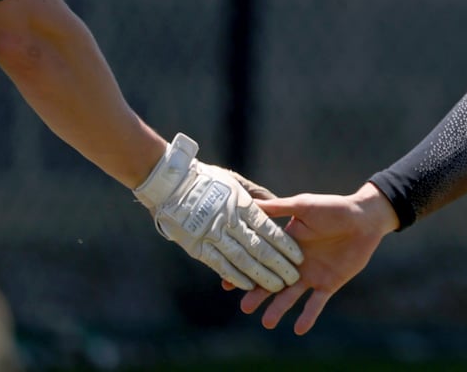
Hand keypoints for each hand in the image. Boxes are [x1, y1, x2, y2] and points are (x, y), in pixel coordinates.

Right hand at [134, 133, 304, 291]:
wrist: (168, 182)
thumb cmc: (205, 179)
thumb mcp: (235, 181)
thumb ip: (256, 194)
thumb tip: (275, 204)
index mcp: (241, 205)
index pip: (268, 229)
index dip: (284, 244)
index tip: (298, 256)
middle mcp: (230, 222)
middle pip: (259, 247)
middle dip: (278, 264)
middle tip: (293, 277)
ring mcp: (213, 235)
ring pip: (242, 259)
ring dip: (260, 275)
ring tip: (277, 287)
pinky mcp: (197, 246)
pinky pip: (219, 264)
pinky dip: (234, 276)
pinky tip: (247, 286)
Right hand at [240, 182, 399, 334]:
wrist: (364, 218)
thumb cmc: (333, 207)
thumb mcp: (303, 205)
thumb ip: (278, 208)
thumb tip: (249, 202)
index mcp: (285, 244)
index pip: (260, 259)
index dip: (245, 270)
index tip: (227, 283)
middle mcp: (294, 263)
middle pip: (272, 282)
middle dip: (258, 295)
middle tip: (245, 307)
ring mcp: (311, 275)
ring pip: (290, 296)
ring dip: (279, 308)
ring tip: (267, 322)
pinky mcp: (329, 284)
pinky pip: (316, 303)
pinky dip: (308, 316)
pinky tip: (299, 329)